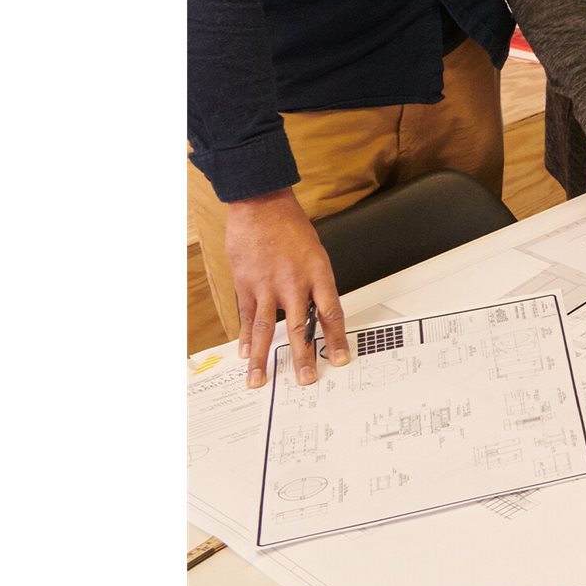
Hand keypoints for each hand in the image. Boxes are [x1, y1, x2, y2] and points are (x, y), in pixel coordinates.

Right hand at [224, 189, 348, 390]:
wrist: (262, 206)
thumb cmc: (290, 227)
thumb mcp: (314, 253)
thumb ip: (314, 284)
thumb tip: (315, 310)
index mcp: (318, 274)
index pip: (331, 313)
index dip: (336, 339)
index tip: (339, 359)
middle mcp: (295, 283)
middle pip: (301, 326)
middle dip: (303, 357)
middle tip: (305, 380)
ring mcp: (268, 286)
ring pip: (268, 328)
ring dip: (264, 357)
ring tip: (259, 380)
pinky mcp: (246, 285)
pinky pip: (248, 317)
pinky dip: (246, 337)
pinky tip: (245, 353)